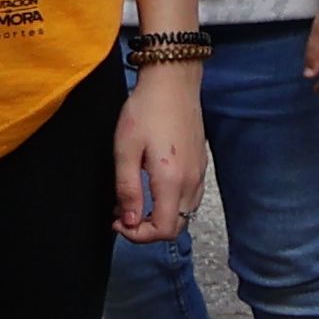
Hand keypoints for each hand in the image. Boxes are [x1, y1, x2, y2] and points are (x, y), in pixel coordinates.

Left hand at [118, 56, 204, 243]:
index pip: (163, 230)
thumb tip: (128, 220)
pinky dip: (169, 203)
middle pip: (176, 226)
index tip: (117, 221)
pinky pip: (189, 198)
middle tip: (122, 214)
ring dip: (158, 216)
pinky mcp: (200, 164)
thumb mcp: (125, 151)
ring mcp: (199, 173)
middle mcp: (191, 182)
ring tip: (133, 200)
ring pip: (184, 213)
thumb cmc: (146, 111)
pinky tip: (150, 187)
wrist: (173, 83)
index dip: (138, 235)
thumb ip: (127, 189)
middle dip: (147, 229)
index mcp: (171, 181)